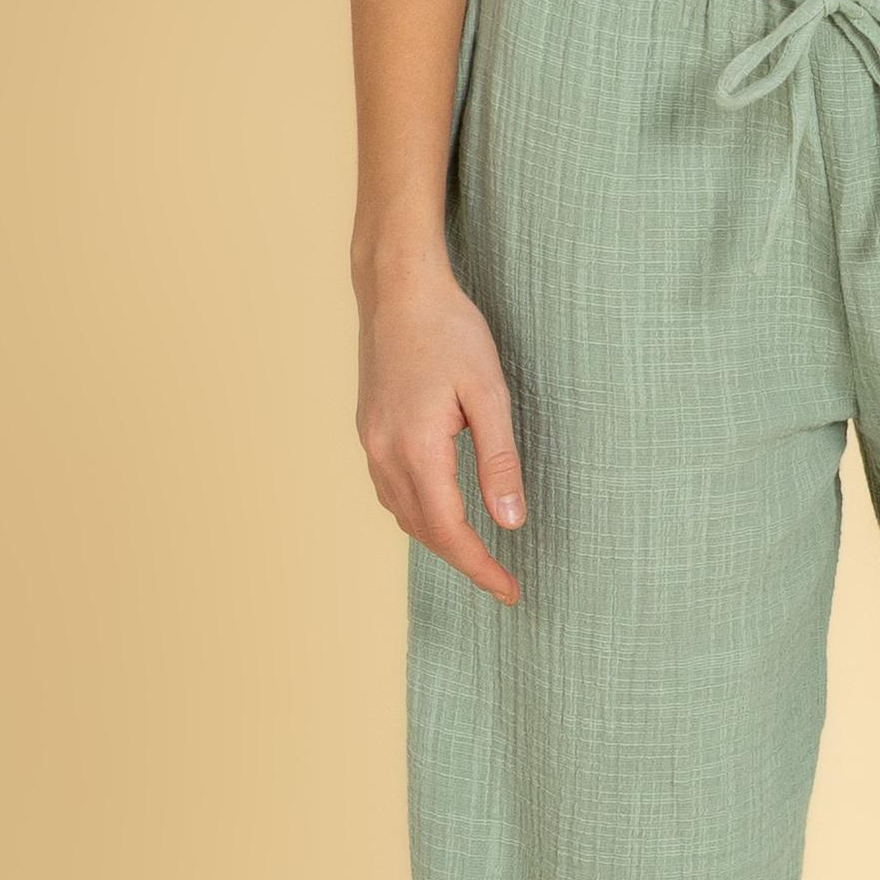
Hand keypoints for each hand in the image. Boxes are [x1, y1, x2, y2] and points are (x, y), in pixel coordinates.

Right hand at [354, 260, 523, 604]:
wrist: (397, 288)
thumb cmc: (450, 331)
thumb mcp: (490, 393)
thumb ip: (499, 461)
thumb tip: (510, 522)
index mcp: (417, 448)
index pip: (449, 531)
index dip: (480, 568)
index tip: (510, 592)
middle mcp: (384, 453)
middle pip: (424, 532)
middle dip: (465, 562)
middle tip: (504, 582)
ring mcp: (371, 443)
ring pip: (404, 516)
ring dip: (440, 542)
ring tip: (479, 556)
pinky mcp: (370, 432)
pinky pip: (392, 493)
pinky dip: (420, 515)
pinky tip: (443, 514)